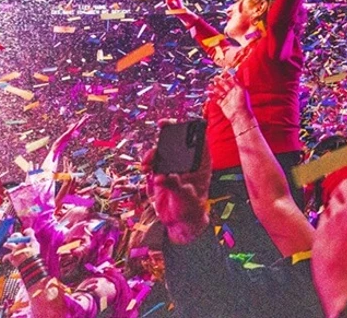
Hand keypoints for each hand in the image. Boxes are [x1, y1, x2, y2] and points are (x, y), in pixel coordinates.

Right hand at [142, 121, 211, 244]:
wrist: (180, 223)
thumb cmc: (191, 209)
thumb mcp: (186, 197)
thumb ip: (175, 185)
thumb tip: (162, 177)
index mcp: (200, 162)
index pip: (196, 138)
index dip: (187, 127)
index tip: (175, 123)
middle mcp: (186, 161)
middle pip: (175, 142)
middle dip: (163, 138)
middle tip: (156, 139)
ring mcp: (173, 167)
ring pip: (161, 152)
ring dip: (152, 155)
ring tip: (147, 165)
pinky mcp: (160, 174)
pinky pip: (152, 164)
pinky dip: (147, 165)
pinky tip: (146, 171)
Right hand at [209, 75, 253, 126]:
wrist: (239, 115)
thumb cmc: (242, 103)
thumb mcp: (241, 90)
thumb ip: (236, 82)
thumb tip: (233, 75)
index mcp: (237, 89)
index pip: (231, 81)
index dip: (227, 76)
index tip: (222, 72)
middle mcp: (232, 93)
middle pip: (224, 85)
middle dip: (219, 81)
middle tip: (214, 78)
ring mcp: (227, 99)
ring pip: (219, 92)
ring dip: (214, 88)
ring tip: (209, 85)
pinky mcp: (223, 104)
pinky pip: (216, 99)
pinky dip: (212, 96)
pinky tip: (209, 93)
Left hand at [313, 155, 346, 317]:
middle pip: (345, 182)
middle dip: (342, 194)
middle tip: (345, 213)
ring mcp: (341, 213)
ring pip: (331, 198)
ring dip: (332, 210)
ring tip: (340, 232)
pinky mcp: (324, 222)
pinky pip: (322, 214)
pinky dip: (324, 223)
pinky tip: (332, 238)